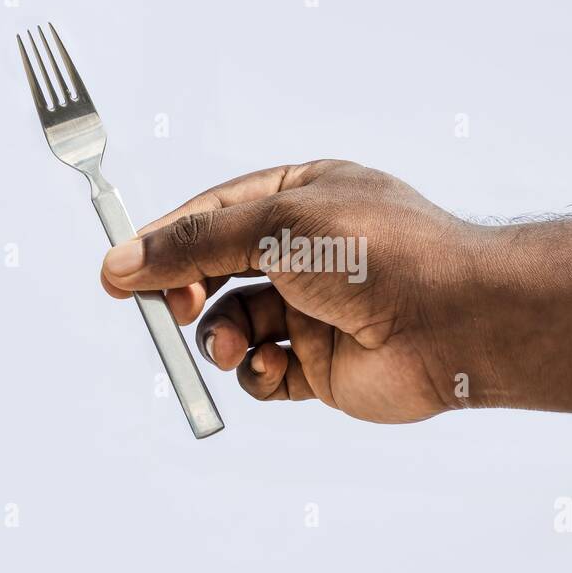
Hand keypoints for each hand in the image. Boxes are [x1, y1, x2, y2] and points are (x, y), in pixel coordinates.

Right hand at [100, 160, 488, 422]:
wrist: (454, 321)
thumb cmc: (377, 253)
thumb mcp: (276, 226)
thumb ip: (195, 245)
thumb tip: (122, 262)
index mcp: (302, 199)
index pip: (214, 214)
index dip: (164, 242)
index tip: (117, 273)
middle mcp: (307, 253)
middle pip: (217, 271)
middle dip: (187, 291)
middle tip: (168, 309)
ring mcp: (315, 310)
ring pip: (234, 325)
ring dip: (219, 337)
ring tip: (228, 344)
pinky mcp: (323, 366)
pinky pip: (265, 373)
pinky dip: (257, 374)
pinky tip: (272, 367)